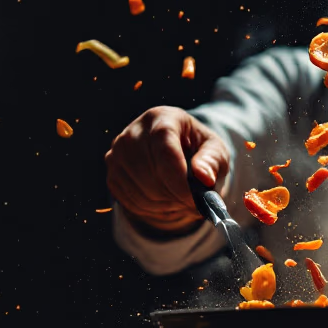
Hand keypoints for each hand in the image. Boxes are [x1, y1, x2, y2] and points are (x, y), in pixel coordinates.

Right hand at [105, 106, 229, 232]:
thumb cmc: (199, 151)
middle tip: (193, 203)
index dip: (179, 178)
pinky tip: (165, 202)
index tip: (194, 199)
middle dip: (174, 195)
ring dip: (164, 204)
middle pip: (150, 172)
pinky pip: (128, 200)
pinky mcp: (112, 172)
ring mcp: (118, 152)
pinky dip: (150, 209)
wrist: (178, 153)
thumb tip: (204, 178)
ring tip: (181, 200)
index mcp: (163, 118)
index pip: (164, 149)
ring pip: (138, 189)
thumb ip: (212, 161)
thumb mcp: (215, 151)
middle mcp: (134, 131)